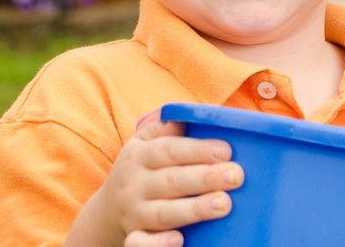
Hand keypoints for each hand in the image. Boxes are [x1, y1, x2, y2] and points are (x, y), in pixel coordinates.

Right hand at [65, 120, 243, 246]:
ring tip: (224, 204)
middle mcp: (135, 184)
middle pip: (171, 181)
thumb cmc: (145, 167)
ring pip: (163, 213)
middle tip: (236, 176)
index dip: (198, 150)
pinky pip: (141, 244)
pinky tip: (179, 240)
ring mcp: (134, 213)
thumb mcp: (148, 141)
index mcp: (140, 155)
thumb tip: (199, 110)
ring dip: (194, 209)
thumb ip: (170, 126)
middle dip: (205, 178)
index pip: (170, 150)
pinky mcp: (134, 237)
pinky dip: (158, 245)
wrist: (107, 210)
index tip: (227, 151)